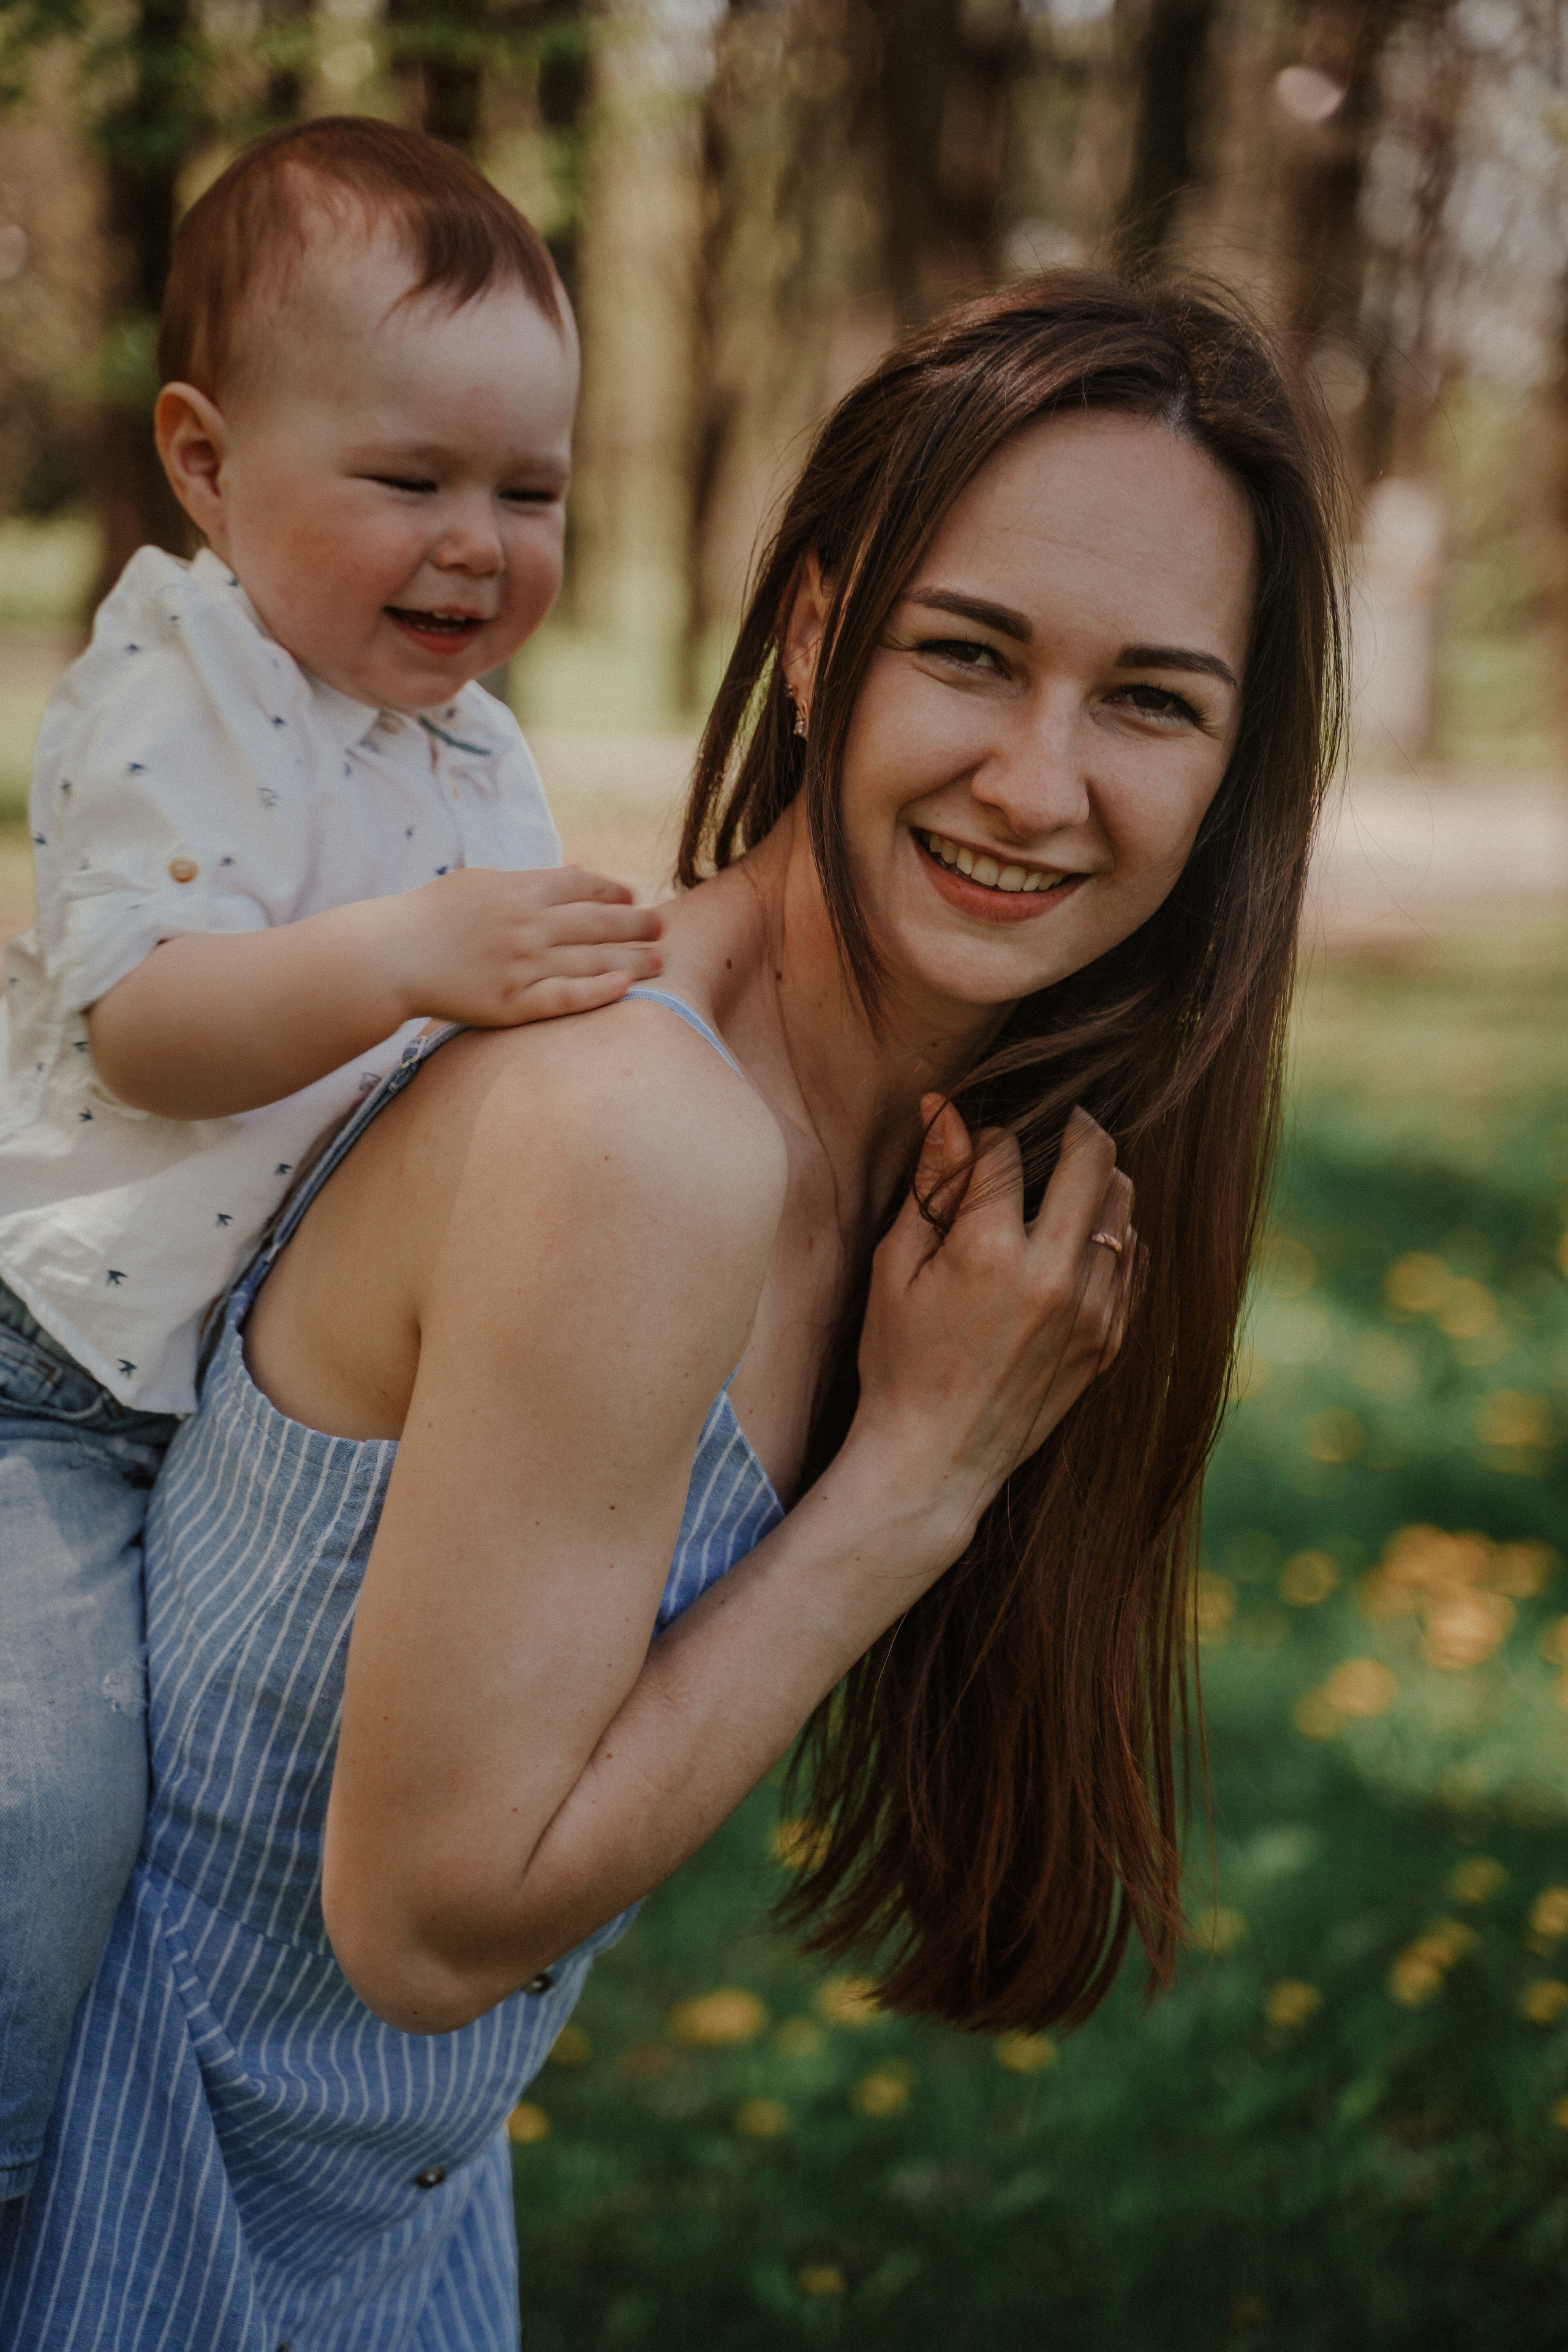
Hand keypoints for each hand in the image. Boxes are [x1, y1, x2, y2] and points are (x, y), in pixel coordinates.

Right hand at [389, 866, 662, 1025]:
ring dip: (630, 960)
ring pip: (589, 960)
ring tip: (660, 963)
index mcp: (518, 890)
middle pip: (596, 922)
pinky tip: (624, 990)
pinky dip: (595, 993)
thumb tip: (575, 873)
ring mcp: (520, 964)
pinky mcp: (510, 1002)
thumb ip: (529, 879)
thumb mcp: (478, 881)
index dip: (614, 892)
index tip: (636, 899)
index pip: (581, 886)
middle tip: (662, 930)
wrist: (389, 955)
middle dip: (635, 925)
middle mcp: (526, 924)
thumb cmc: (430, 916)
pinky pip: (562, 997)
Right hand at [852, 1099, 1133, 1563]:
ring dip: (1095, 1181)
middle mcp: (1054, 1275)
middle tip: (1054, 1129)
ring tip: (1060, 1191)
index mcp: (990, 1251)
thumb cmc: (897, 1361)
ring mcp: (1092, 1311)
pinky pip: (1133, 1259)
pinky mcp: (1110, 1340)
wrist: (934, 1460)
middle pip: (1094, 1156)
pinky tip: (1075, 1244)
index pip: (1009, 1147)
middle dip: (1073, 1128)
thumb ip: (930, 1184)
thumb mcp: (895, 1267)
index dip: (985, 1138)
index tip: (971, 1153)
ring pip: (1123, 1204)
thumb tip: (943, 1106)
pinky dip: (1110, 1236)